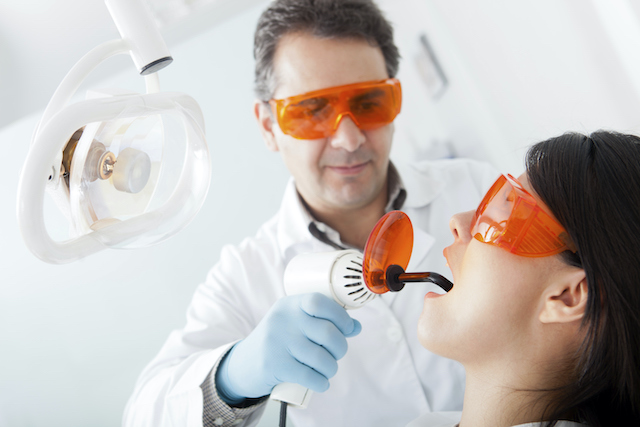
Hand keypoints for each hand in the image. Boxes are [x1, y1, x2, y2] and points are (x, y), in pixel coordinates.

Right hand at [215, 293, 361, 402]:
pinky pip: (309, 376)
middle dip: (340, 348)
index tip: (347, 328)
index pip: (320, 302)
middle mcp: (282, 319)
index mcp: (290, 304)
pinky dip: (321, 383)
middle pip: (327, 333)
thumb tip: (356, 327)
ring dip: (331, 368)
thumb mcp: (296, 324)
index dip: (340, 316)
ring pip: (321, 357)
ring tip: (328, 370)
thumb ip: (324, 322)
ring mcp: (276, 341)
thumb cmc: (279, 341)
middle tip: (336, 355)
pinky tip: (322, 383)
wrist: (244, 364)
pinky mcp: (274, 364)